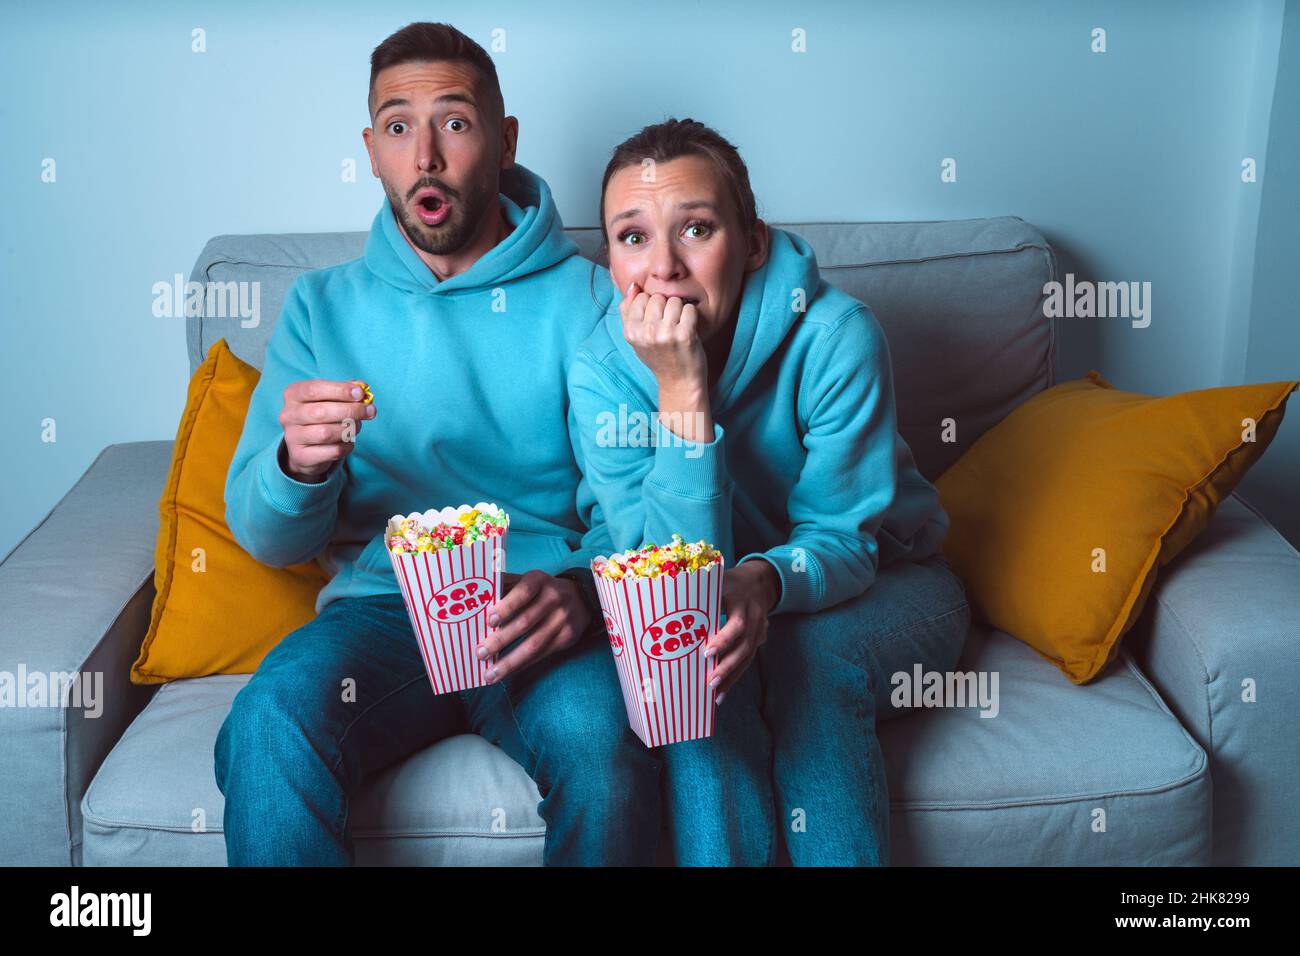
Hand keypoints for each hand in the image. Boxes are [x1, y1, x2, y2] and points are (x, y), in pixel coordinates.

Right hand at [278, 379, 375, 481]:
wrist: (306, 448)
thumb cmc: (322, 416)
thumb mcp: (331, 398)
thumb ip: (346, 391)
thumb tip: (362, 387)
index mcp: (293, 394)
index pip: (314, 389)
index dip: (340, 390)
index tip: (360, 394)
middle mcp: (288, 415)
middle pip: (321, 412)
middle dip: (350, 410)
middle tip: (370, 411)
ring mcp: (292, 437)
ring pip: (326, 433)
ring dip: (349, 429)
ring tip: (357, 426)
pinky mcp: (300, 456)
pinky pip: (331, 451)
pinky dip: (346, 446)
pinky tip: (348, 442)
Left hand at [477, 571, 590, 681]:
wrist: (581, 598)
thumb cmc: (541, 590)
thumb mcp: (528, 581)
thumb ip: (505, 586)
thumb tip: (476, 599)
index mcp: (539, 580)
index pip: (523, 592)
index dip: (507, 606)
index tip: (489, 621)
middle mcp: (554, 598)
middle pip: (525, 622)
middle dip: (501, 640)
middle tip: (480, 653)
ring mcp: (563, 619)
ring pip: (534, 644)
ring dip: (510, 662)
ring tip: (490, 674)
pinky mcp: (568, 637)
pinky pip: (542, 654)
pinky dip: (522, 665)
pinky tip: (507, 672)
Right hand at [620, 281, 708, 391]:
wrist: (678, 381)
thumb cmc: (658, 356)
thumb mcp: (635, 336)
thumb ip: (628, 310)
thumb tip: (634, 285)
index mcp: (630, 331)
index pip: (640, 297)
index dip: (650, 306)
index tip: (655, 322)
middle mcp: (646, 333)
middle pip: (657, 297)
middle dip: (665, 307)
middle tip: (668, 326)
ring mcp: (666, 334)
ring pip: (674, 301)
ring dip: (679, 311)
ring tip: (678, 327)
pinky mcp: (685, 335)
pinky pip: (689, 309)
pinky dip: (692, 316)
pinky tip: (688, 329)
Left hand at [705, 560, 780, 704]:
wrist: (759, 582)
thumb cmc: (730, 582)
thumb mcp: (717, 581)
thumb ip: (698, 592)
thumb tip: (667, 606)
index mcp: (742, 600)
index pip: (737, 624)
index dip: (723, 640)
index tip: (706, 652)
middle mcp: (755, 617)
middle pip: (744, 646)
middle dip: (727, 666)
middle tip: (710, 682)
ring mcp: (760, 629)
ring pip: (748, 657)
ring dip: (732, 677)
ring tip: (716, 695)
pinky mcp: (759, 639)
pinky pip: (748, 660)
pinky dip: (735, 675)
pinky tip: (722, 691)